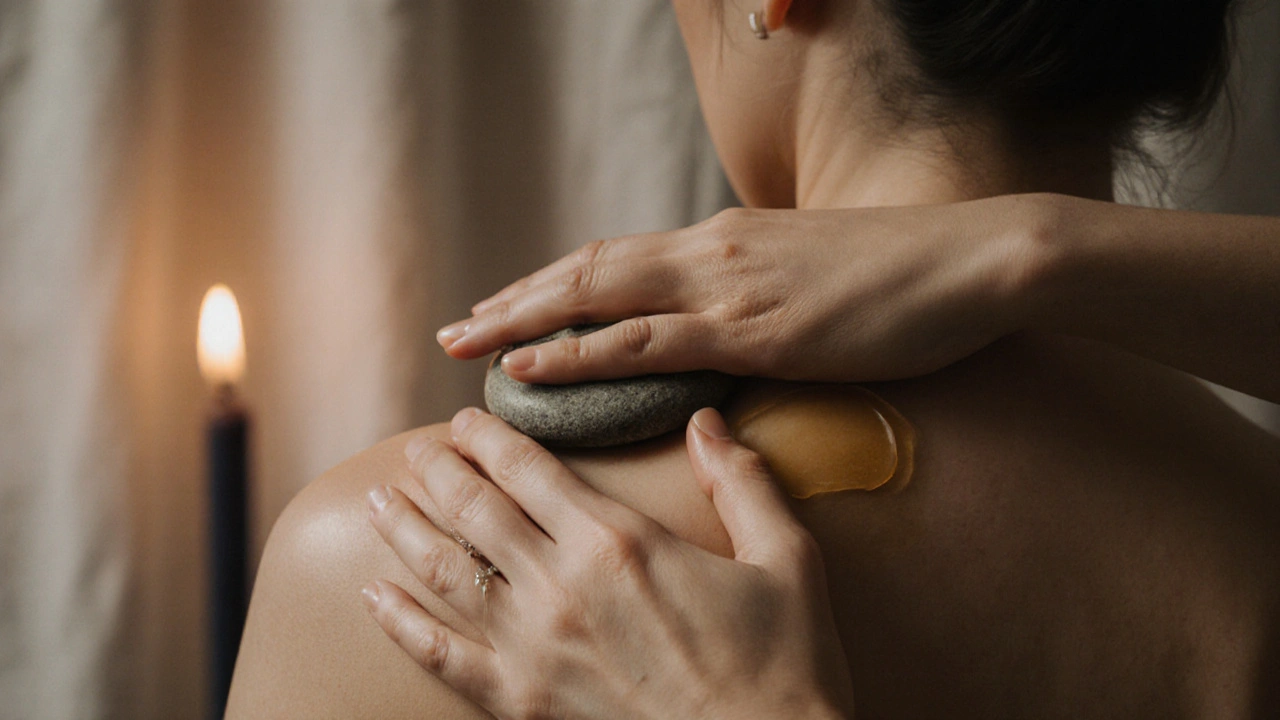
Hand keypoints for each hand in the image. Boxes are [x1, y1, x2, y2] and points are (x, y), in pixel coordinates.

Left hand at [363, 407, 854, 719]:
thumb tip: (707, 419)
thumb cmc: (785, 667)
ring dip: (405, 528)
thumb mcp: (785, 559)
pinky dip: (401, 624)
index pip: (529, 468)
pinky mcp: (521, 703)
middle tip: (415, 449)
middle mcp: (562, 585)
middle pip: (475, 509)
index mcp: (620, 541)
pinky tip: (374, 597)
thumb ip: (741, 480)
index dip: (489, 436)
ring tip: (380, 498)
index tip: (466, 418)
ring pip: (446, 571)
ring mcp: (534, 647)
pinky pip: (442, 658)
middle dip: (438, 470)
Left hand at [436, 195, 1054, 383]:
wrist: (973, 261)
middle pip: (585, 270)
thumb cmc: (903, 280)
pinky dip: (579, 353)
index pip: (613, 259)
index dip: (552, 285)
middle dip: (515, 300)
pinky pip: (646, 342)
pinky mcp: (754, 330)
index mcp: (722, 243)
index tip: (503, 309)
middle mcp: (710, 255)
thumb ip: (756, 301)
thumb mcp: (812, 283)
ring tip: (465, 347)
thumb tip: (720, 335)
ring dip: (523, 322)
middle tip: (454, 328)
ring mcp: (728, 289)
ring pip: (597, 297)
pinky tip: (531, 367)